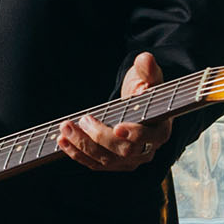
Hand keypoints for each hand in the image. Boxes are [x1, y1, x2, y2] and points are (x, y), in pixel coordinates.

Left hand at [58, 52, 171, 172]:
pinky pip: (94, 163)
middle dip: (100, 137)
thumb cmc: (145, 91)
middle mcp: (146, 151)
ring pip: (105, 160)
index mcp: (160, 131)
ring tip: (65, 129)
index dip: (134, 134)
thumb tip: (145, 59)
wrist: (137, 107)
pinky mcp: (113, 163)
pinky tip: (63, 141)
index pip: (149, 138)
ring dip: (82, 146)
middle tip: (83, 120)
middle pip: (124, 151)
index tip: (117, 128)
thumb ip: (147, 69)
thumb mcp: (148, 78)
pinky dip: (77, 154)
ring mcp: (129, 161)